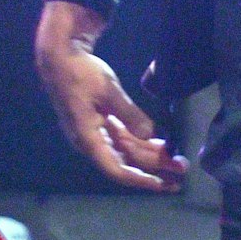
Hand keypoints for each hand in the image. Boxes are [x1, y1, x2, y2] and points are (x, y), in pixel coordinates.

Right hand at [34, 2, 186, 191]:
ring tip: (175, 158)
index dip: (140, 179)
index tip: (162, 183)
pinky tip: (157, 143)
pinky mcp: (97, 123)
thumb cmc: (80, 73)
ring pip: (124, 150)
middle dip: (153, 166)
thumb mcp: (108, 91)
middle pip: (125, 161)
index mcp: (88, 138)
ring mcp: (93, 132)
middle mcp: (89, 141)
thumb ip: (130, 114)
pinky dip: (139, 141)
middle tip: (181, 167)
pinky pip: (120, 138)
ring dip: (149, 155)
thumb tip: (149, 135)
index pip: (116, 170)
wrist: (59, 56)